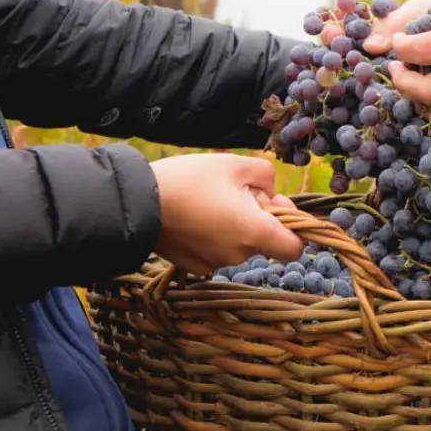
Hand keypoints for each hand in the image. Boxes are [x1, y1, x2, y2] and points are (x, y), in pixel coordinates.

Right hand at [149, 153, 302, 274]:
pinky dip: (214, 235)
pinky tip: (194, 215)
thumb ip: (267, 178)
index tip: (276, 204)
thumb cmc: (189, 180)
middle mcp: (238, 255)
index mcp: (254, 232)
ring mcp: (215, 264)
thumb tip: (271, 196)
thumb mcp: (236, 165)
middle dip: (257, 215)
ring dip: (235, 224)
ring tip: (208, 200)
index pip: (294, 247)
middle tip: (232, 191)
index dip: (294, 226)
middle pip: (264, 239)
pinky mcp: (195, 266)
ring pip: (240, 243)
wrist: (135, 203)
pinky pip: (218, 249)